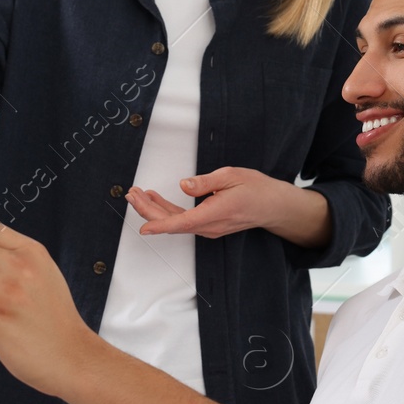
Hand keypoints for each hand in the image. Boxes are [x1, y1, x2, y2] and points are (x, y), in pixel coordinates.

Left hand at [127, 167, 293, 238]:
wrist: (272, 205)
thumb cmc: (255, 189)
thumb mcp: (231, 176)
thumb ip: (206, 182)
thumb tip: (184, 185)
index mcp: (216, 213)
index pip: (182, 222)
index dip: (160, 224)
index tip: (144, 227)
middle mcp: (210, 226)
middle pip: (173, 223)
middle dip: (148, 210)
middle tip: (132, 194)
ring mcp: (209, 228)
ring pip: (176, 222)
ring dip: (155, 210)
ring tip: (138, 194)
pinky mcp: (208, 225)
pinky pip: (183, 221)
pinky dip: (167, 211)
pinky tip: (156, 200)